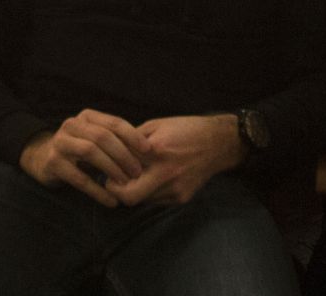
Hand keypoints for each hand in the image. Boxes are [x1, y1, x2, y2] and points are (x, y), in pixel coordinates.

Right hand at [19, 109, 151, 207]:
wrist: (43, 158)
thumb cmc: (79, 149)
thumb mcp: (94, 138)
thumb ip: (115, 140)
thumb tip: (148, 150)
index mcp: (87, 117)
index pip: (114, 123)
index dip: (133, 136)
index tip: (148, 150)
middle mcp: (71, 125)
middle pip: (103, 137)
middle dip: (123, 155)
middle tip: (137, 172)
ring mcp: (60, 143)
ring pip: (91, 152)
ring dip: (111, 169)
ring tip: (125, 184)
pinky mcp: (53, 163)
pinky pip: (79, 178)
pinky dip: (97, 191)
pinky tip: (110, 200)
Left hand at [110, 114, 243, 206]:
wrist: (218, 143)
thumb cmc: (185, 129)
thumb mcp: (155, 125)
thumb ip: (133, 140)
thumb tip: (112, 150)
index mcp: (157, 151)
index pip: (123, 169)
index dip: (110, 171)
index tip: (107, 169)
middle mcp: (166, 173)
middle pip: (130, 197)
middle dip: (117, 191)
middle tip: (114, 181)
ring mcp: (175, 189)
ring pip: (143, 200)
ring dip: (134, 191)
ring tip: (135, 178)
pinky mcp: (181, 198)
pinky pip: (157, 200)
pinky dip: (149, 192)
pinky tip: (153, 179)